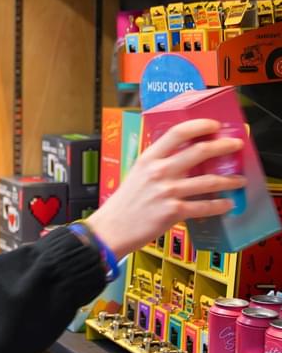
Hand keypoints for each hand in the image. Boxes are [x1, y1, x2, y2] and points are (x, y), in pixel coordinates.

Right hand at [86, 119, 245, 259]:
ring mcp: (167, 191)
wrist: (113, 227)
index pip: (177, 133)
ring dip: (229, 180)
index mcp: (148, 158)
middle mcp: (158, 171)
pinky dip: (219, 205)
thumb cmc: (125, 201)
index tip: (214, 125)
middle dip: (223, 146)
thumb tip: (183, 157)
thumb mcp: (137, 173)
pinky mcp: (173, 211)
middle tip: (235, 145)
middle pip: (198, 151)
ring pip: (208, 181)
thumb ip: (158, 163)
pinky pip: (204, 206)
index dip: (199, 126)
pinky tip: (227, 204)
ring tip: (239, 180)